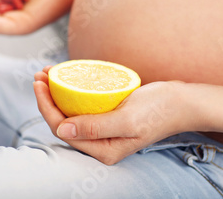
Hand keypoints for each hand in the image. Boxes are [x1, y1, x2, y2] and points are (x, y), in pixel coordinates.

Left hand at [33, 67, 194, 164]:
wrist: (182, 102)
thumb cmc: (159, 111)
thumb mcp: (127, 120)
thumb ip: (95, 128)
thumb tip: (62, 131)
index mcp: (102, 150)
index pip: (62, 130)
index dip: (46, 107)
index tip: (39, 83)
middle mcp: (100, 142)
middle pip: (62, 121)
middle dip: (47, 98)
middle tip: (40, 75)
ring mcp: (103, 129)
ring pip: (71, 111)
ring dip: (57, 92)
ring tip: (47, 72)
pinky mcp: (108, 115)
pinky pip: (83, 104)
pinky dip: (72, 89)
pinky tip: (66, 75)